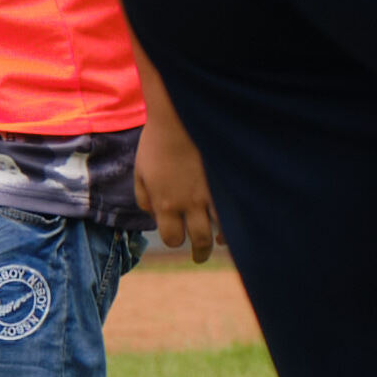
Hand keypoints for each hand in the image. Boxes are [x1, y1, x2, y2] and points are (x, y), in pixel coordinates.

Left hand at [135, 119, 223, 267]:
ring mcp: (209, 194)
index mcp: (165, 204)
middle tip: (199, 257)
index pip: (171, 237)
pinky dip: (235, 220)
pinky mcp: (224, 182)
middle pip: (197, 240)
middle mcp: (189, 204)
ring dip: (221, 240)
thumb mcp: (139, 172)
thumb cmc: (156, 143)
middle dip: (199, 252)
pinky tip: (236, 222)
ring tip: (221, 243)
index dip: (174, 239)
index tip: (176, 236)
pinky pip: (233, 208)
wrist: (179, 119)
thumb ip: (143, 197)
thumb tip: (153, 213)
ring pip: (221, 228)